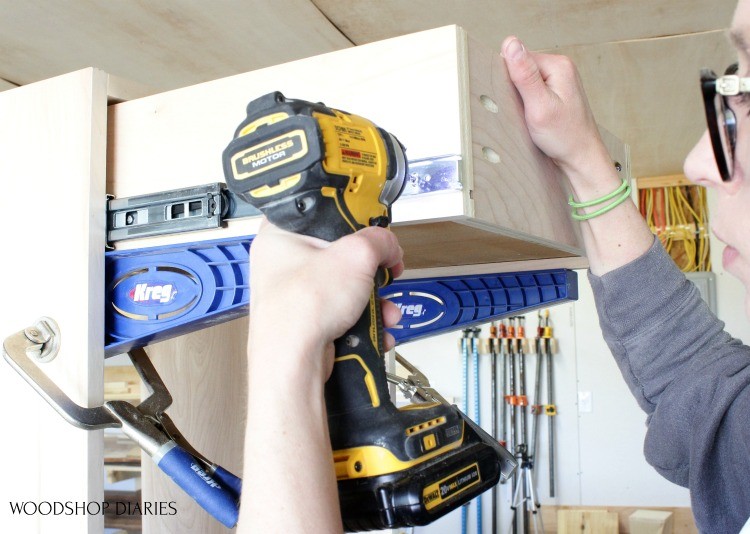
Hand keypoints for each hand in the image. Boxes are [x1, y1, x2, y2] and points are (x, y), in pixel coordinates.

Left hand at [248, 220, 403, 379]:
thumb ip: (379, 241)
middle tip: (384, 271)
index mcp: (280, 236)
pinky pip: (343, 313)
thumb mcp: (355, 256)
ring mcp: (294, 296)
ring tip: (388, 310)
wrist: (293, 363)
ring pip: (345, 287)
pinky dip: (364, 321)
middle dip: (371, 270)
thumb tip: (389, 246)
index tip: (371, 227)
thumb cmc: (303, 307)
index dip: (349, 218)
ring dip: (374, 301)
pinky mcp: (307, 322)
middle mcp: (283, 265)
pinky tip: (380, 329)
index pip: (320, 213)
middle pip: (339, 254)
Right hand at [501, 36, 610, 180]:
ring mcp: (560, 80)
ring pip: (526, 81)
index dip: (510, 81)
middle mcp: (561, 67)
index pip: (518, 58)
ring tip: (532, 116)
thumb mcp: (539, 106)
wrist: (581, 157)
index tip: (518, 102)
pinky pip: (533, 90)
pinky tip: (535, 116)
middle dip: (516, 90)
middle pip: (522, 68)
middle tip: (526, 112)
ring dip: (522, 99)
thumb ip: (524, 74)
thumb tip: (511, 43)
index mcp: (558, 65)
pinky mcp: (556, 92)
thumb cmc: (564, 136)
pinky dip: (528, 104)